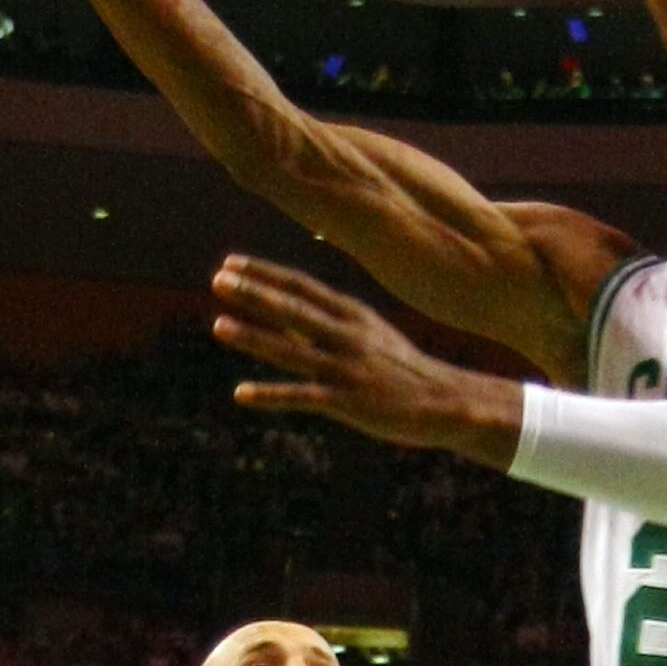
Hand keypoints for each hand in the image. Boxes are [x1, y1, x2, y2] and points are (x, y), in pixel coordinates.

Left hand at [212, 259, 521, 463]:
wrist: (448, 402)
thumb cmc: (402, 369)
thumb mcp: (369, 334)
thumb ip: (326, 324)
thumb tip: (283, 313)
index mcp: (352, 314)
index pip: (300, 286)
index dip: (264, 274)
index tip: (231, 264)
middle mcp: (347, 335)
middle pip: (293, 309)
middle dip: (253, 294)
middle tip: (218, 280)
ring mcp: (347, 368)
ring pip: (291, 350)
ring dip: (254, 337)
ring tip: (219, 326)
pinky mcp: (349, 402)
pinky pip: (302, 397)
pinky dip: (270, 395)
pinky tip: (240, 394)